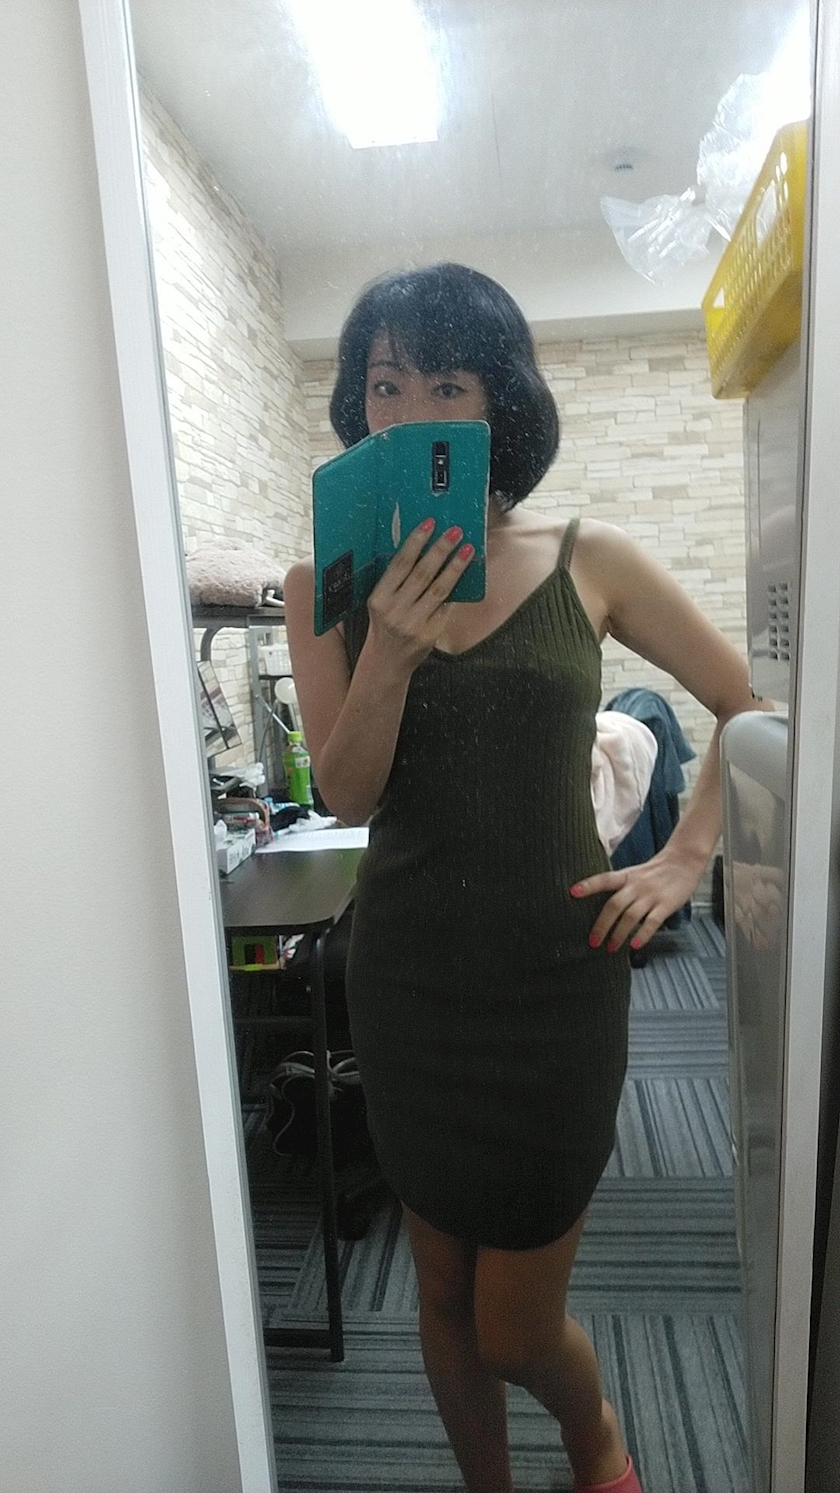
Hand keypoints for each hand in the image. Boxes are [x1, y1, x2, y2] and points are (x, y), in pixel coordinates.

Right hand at [366, 519, 474, 671]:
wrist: (387, 661)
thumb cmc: (386, 624)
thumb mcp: (382, 602)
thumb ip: (398, 581)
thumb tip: (425, 548)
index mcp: (379, 598)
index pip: (400, 564)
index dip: (415, 542)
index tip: (429, 523)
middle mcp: (395, 610)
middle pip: (422, 574)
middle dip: (440, 550)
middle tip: (455, 531)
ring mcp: (413, 623)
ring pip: (439, 589)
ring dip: (455, 567)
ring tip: (467, 549)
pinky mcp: (430, 633)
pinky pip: (446, 606)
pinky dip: (457, 589)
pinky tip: (467, 574)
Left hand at [570, 850, 704, 952]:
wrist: (684, 862)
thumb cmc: (656, 872)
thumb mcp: (634, 874)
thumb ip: (620, 887)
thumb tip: (602, 908)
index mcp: (626, 877)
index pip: (604, 880)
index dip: (588, 885)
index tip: (572, 892)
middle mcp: (636, 886)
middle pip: (614, 905)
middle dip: (601, 925)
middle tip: (593, 942)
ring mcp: (651, 895)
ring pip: (630, 917)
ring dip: (618, 934)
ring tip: (610, 948)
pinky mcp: (666, 905)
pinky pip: (652, 922)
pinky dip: (642, 935)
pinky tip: (634, 946)